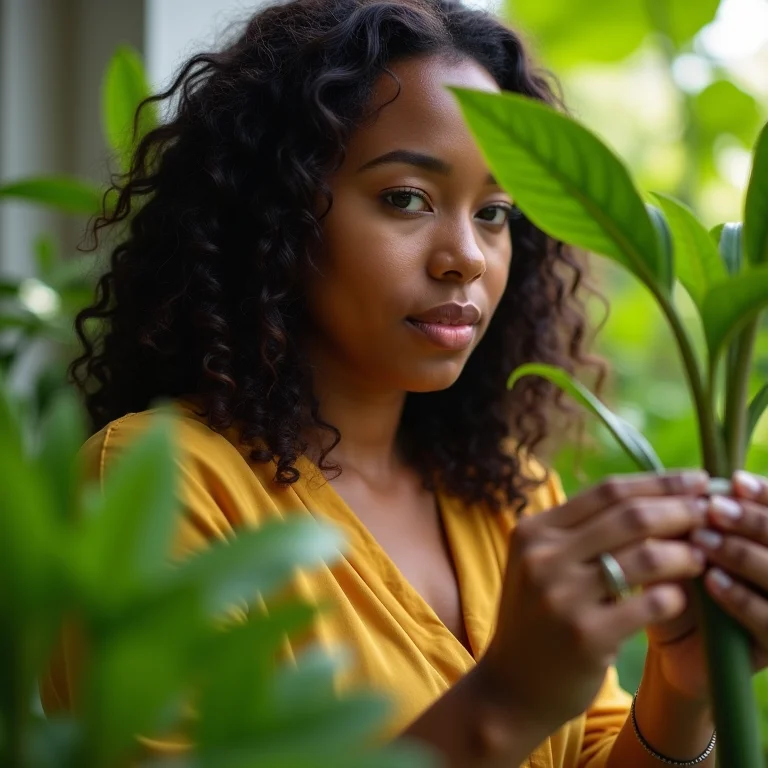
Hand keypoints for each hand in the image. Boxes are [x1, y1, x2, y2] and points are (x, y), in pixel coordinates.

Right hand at [478, 470, 709, 738]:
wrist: (511, 684)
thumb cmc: (538, 617)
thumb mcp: (543, 564)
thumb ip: (582, 532)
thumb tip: (652, 498)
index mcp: (533, 530)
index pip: (606, 491)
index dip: (659, 482)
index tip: (697, 480)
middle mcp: (542, 557)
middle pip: (630, 517)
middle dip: (681, 510)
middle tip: (712, 514)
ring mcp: (561, 596)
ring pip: (645, 557)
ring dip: (685, 553)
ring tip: (702, 556)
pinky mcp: (585, 635)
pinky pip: (651, 604)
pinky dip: (675, 596)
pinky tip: (681, 598)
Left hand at [683, 471, 767, 680]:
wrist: (671, 646)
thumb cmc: (679, 585)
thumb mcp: (683, 548)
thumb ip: (693, 523)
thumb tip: (695, 489)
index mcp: (765, 543)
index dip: (765, 495)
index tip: (734, 482)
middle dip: (752, 521)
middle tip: (714, 509)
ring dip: (742, 555)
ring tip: (703, 543)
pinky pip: (767, 620)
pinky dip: (741, 597)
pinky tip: (712, 582)